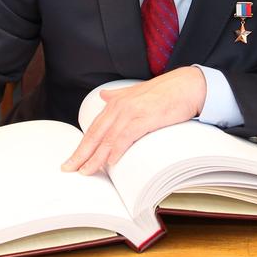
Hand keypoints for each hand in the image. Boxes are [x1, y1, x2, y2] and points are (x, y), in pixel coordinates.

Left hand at [63, 68, 206, 174]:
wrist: (187, 85)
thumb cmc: (165, 91)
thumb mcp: (136, 91)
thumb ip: (119, 95)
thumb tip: (103, 96)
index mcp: (116, 102)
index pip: (94, 128)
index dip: (82, 145)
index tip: (72, 160)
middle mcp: (119, 106)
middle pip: (95, 134)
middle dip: (81, 154)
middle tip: (69, 169)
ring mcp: (131, 112)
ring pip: (108, 139)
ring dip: (95, 157)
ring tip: (86, 171)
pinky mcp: (145, 118)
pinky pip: (126, 137)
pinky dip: (116, 150)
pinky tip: (110, 162)